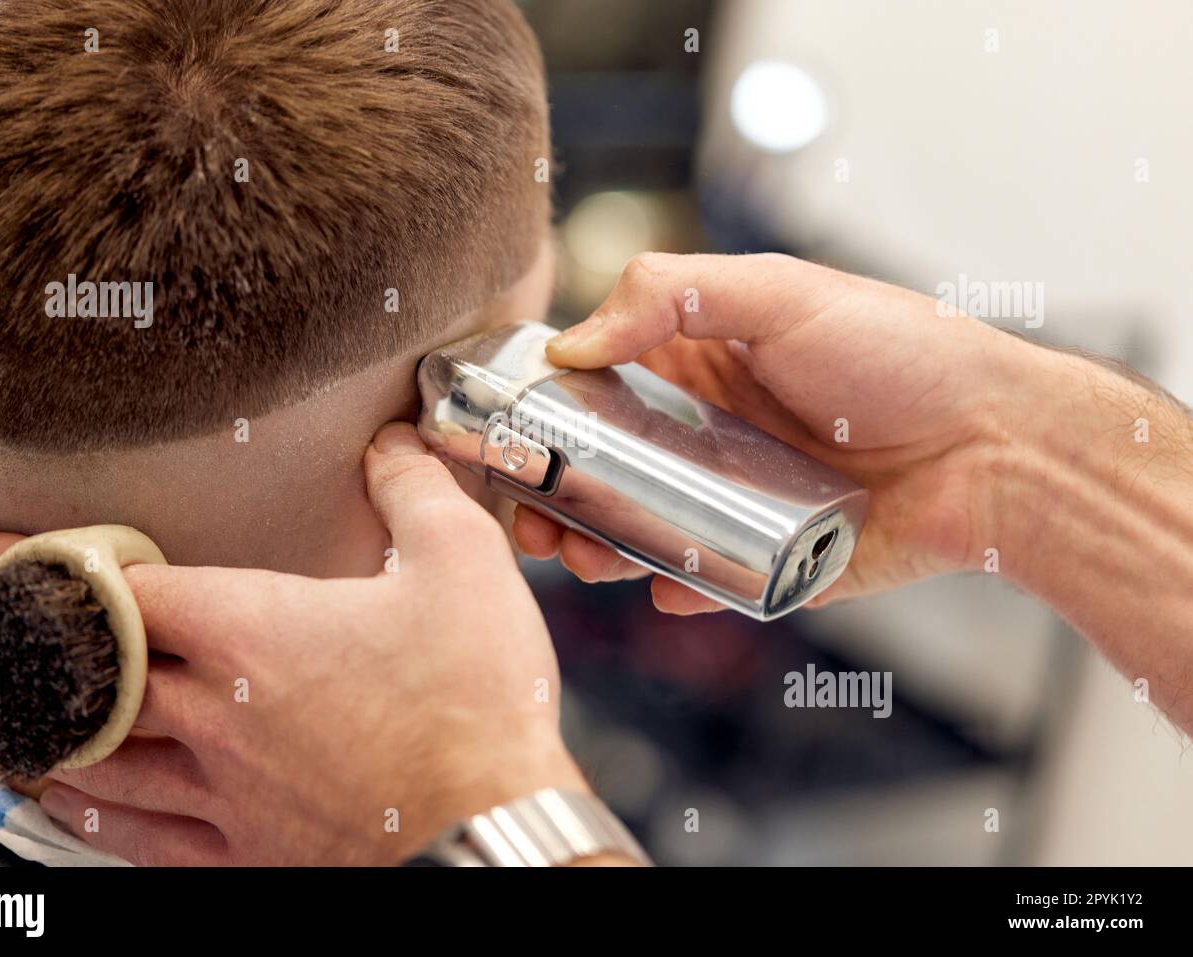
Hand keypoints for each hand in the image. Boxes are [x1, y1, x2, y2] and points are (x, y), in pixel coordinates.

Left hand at [0, 423, 589, 864]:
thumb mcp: (463, 565)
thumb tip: (393, 439)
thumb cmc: (477, 701)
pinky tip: (70, 795)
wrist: (496, 826)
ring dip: (41, 725)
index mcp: (253, 631)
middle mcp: (216, 712)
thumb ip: (413, 487)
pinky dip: (88, 808)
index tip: (1, 551)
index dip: (55, 566)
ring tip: (1, 705)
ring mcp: (222, 789)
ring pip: (96, 756)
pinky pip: (136, 834)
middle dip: (27, 640)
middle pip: (86, 673)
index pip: (120, 591)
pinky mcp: (244, 850)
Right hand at [513, 252, 1037, 611]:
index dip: (545, 413)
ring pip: (642, 531)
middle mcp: (709, 436)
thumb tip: (572, 344)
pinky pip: (708, 581)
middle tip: (530, 521)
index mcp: (699, 366)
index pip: (596, 387)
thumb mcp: (780, 291)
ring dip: (600, 547)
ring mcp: (736, 502)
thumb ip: (670, 295)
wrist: (999, 447)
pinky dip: (679, 588)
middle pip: (604, 470)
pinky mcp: (772, 562)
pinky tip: (666, 587)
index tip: (506, 436)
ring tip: (584, 557)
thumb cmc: (900, 354)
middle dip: (556, 496)